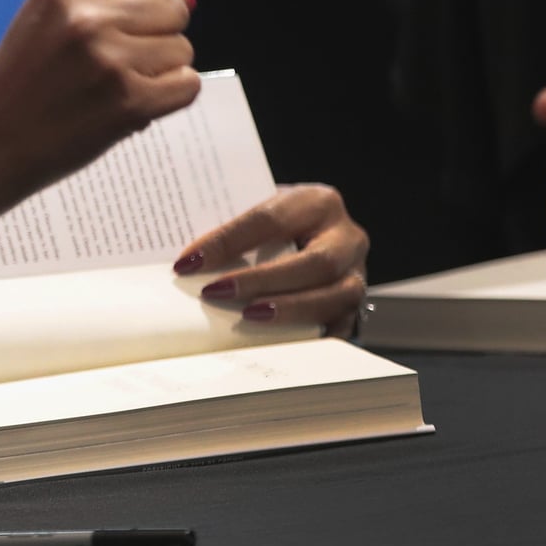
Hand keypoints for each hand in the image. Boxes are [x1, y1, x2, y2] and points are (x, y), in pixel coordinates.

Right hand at [0, 0, 198, 256]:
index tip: (126, 23)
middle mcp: (87, 18)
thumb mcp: (45, 19)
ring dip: (161, 69)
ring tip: (120, 85)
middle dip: (158, 33)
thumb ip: (106, 0)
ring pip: (182, 48)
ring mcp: (109, 61)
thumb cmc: (21, 83)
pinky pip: (187, 85)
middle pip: (173, 7)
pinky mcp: (129, 103)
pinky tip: (136, 104)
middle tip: (123, 60)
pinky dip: (168, 98)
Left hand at [173, 184, 368, 337]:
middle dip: (263, 281)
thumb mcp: (259, 210)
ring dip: (290, 310)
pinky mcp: (358, 305)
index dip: (228, 241)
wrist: (315, 231)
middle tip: (218, 292)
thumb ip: (233, 231)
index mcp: (316, 202)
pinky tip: (282, 344)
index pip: (270, 220)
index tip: (190, 261)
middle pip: (314, 262)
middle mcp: (346, 236)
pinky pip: (342, 325)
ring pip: (336, 296)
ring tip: (248, 317)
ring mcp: (359, 273)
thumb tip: (187, 263)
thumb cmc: (278, 222)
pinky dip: (312, 336)